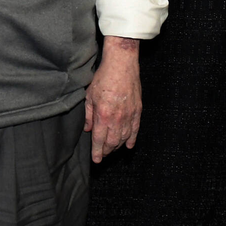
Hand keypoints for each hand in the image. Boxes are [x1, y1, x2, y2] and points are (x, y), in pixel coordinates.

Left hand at [84, 36, 141, 162]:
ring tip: (111, 151)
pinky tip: (128, 146)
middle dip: (106, 151)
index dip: (97, 151)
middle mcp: (117, 118)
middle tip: (101, 156)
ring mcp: (129, 116)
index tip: (96, 160)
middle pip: (112, 141)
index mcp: (103, 115)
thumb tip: (87, 129)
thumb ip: (88, 115)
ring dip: (117, 146)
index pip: (99, 139)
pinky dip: (131, 139)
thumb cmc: (103, 78)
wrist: (121, 66)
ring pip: (123, 138)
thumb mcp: (89, 96)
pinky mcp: (138, 111)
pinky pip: (135, 130)